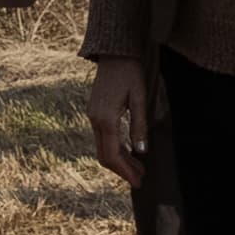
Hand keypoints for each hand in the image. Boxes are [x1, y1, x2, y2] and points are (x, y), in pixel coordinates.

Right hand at [88, 57, 149, 187]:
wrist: (115, 53)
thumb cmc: (130, 73)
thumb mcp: (139, 98)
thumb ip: (139, 125)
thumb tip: (141, 152)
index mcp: (106, 118)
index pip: (113, 154)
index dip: (125, 171)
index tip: (138, 181)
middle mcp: (95, 119)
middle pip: (105, 155)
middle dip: (122, 170)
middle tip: (141, 178)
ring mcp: (92, 116)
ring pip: (103, 148)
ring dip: (119, 160)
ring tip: (138, 167)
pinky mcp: (95, 112)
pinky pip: (103, 137)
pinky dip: (115, 148)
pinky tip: (129, 151)